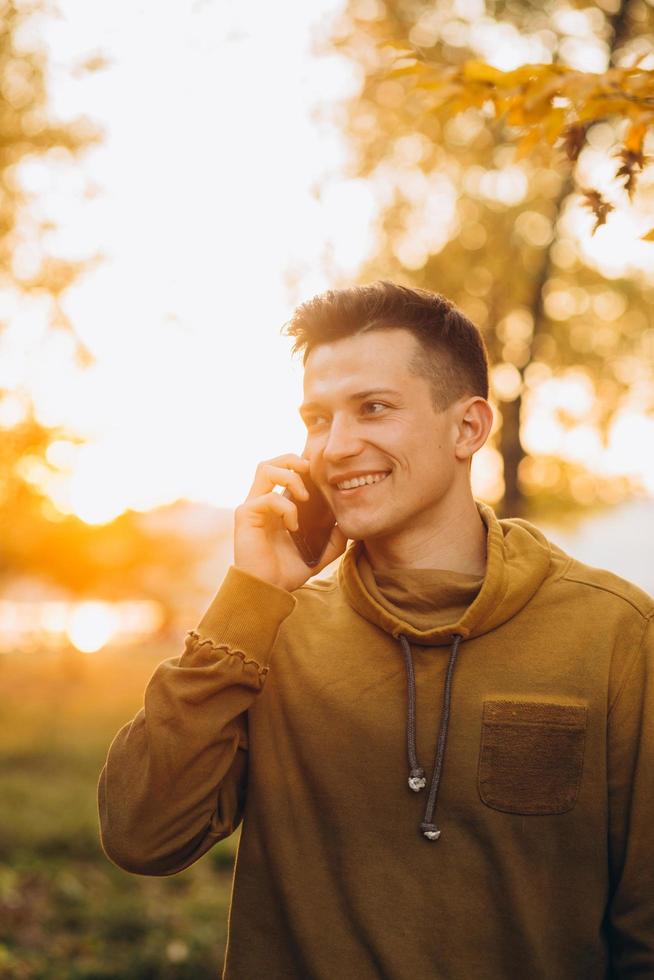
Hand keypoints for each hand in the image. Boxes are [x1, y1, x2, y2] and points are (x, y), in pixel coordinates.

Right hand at [234, 454, 347, 592]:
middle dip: (292, 459)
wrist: (267, 591)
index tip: (320, 475)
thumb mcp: (318, 553)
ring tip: (304, 497)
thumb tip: (348, 524)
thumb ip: (333, 539)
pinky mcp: (245, 516)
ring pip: (265, 469)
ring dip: (290, 478)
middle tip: (310, 473)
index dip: (299, 464)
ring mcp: (251, 507)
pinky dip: (287, 508)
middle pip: (270, 462)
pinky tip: (294, 526)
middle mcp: (260, 502)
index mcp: (275, 506)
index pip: (282, 471)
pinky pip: (269, 497)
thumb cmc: (286, 572)